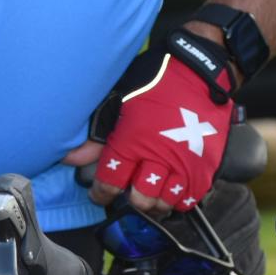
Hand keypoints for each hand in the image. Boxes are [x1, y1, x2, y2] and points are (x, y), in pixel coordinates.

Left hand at [81, 29, 234, 215]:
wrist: (198, 71)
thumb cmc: (155, 81)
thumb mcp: (119, 101)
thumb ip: (97, 135)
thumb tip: (70, 158)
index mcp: (132, 142)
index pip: (110, 184)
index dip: (101, 194)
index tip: (100, 193)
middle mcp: (158, 158)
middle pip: (141, 200)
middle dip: (131, 200)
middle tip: (130, 192)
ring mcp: (184, 165)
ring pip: (166, 203)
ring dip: (155, 202)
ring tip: (151, 193)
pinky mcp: (205, 167)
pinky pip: (190, 198)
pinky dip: (178, 199)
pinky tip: (171, 189)